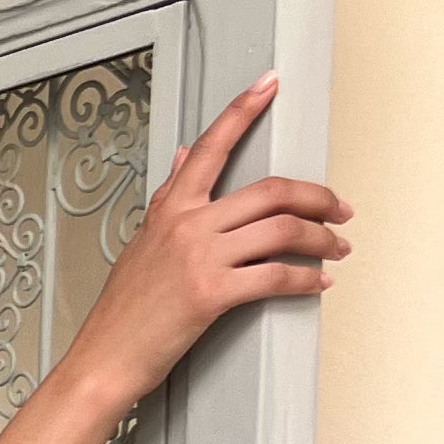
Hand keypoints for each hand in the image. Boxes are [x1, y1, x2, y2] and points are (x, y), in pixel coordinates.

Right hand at [64, 75, 350, 418]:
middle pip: (272, 191)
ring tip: (336, 247)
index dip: (243, 110)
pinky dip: (307, 279)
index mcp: (171, 209)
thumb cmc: (122, 312)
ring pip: (283, 230)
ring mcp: (200, 258)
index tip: (268, 85)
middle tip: (339, 209)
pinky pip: (277, 277)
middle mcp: (187, 225)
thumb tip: (185, 159)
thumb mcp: (141, 242)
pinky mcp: (212, 294)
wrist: (105, 358)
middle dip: (319, 197)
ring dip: (322, 238)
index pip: (212, 146)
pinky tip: (317, 283)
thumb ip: (169, 197)